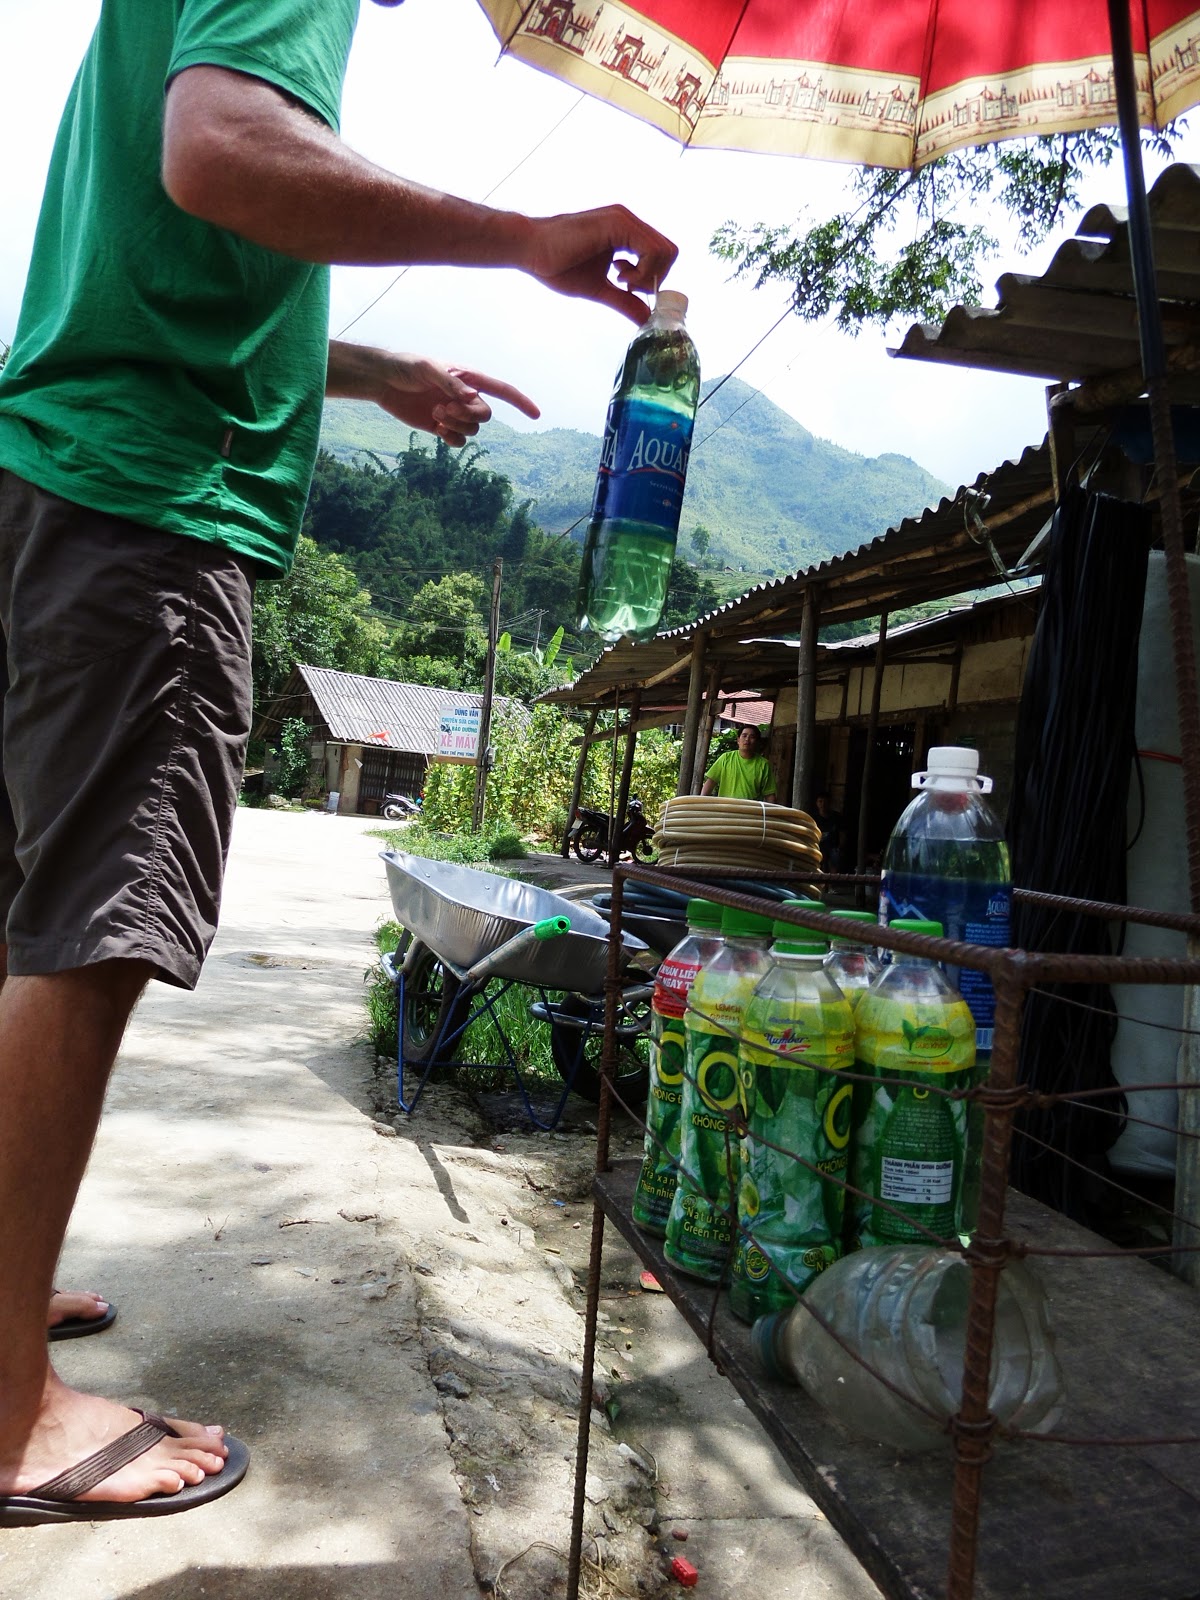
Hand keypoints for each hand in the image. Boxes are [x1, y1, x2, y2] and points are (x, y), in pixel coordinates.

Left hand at [327, 343, 539, 445]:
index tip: (536, 415)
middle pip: (485, 415)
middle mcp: (465, 396)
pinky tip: (437, 430)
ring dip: (456, 426)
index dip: (521, 402)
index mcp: (469, 378)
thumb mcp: (428, 368)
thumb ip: (450, 382)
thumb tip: (472, 396)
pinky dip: (451, 439)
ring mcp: (454, 413)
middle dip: (468, 416)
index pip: (502, 390)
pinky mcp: (441, 426)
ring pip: (472, 429)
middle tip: (445, 408)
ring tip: (436, 414)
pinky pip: (458, 441)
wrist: (384, 381)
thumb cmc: (406, 366)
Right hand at [525, 206, 677, 323]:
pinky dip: (642, 271)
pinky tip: (619, 277)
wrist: (530, 249)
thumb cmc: (556, 265)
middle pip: (670, 252)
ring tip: (620, 282)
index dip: (654, 278)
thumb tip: (645, 319)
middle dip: (655, 278)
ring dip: (648, 276)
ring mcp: (624, 220)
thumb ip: (624, 301)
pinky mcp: (616, 224)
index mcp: (626, 233)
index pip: (662, 254)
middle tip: (627, 288)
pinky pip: (651, 250)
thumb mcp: (598, 289)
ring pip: (664, 251)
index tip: (630, 290)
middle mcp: (628, 222)